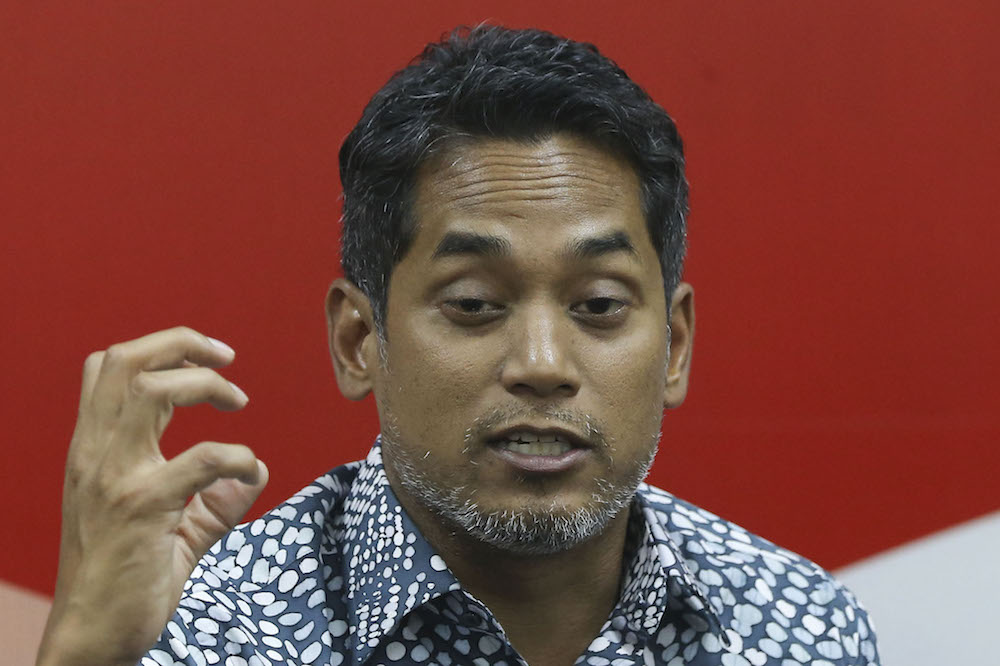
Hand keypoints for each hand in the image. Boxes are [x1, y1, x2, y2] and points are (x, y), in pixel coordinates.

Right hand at [36, 327, 267, 665]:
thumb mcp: (170, 526)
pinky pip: (203, 458)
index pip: (107, 367)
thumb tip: (256, 472)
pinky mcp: (143, 508)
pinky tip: (249, 469)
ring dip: (205, 383)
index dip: (159, 348)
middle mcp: (96, 454)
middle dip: (182, 343)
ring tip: (237, 400)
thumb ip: (211, 496)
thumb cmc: (126, 578)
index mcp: (93, 450)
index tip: (205, 362)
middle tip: (227, 358)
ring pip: (150, 390)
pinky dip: (238, 454)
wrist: (92, 637)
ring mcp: (116, 479)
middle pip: (126, 361)